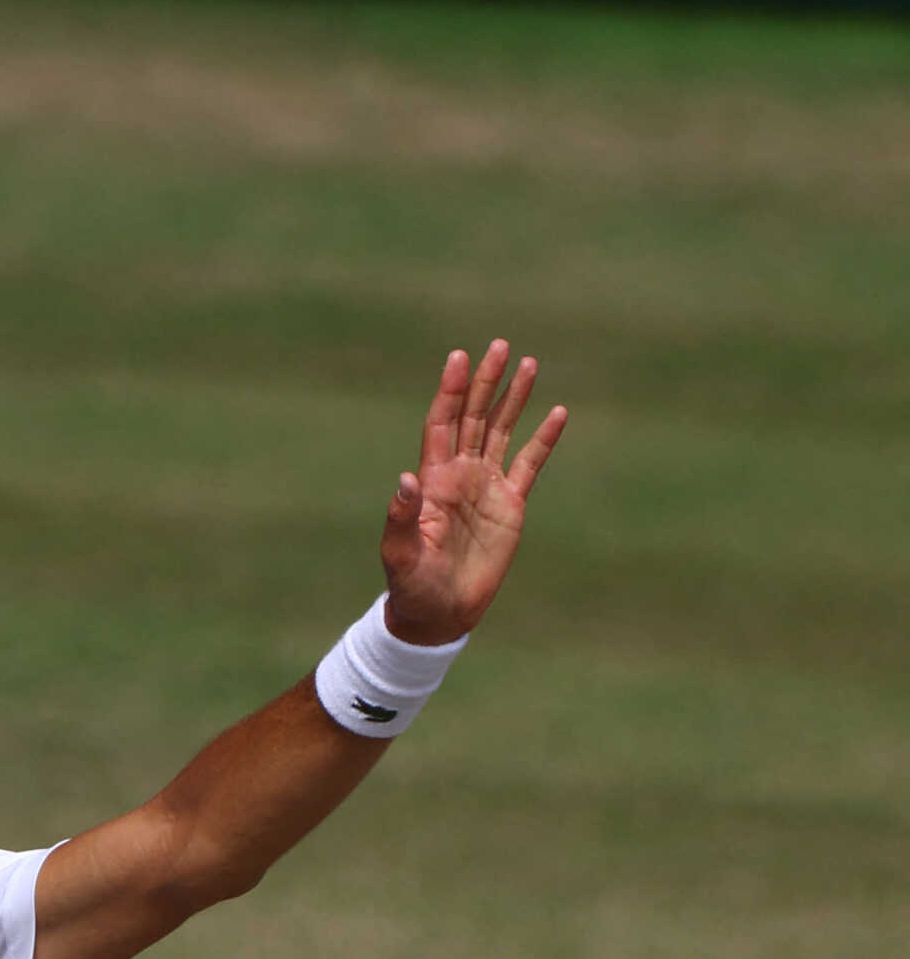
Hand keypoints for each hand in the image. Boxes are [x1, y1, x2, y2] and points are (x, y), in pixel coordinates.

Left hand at [378, 341, 566, 645]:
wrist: (441, 613)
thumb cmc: (413, 585)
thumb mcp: (401, 553)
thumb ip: (402, 516)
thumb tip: (407, 479)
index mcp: (432, 479)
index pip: (442, 423)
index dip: (450, 390)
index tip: (458, 357)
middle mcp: (460, 475)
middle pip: (473, 417)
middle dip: (485, 382)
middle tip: (499, 345)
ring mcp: (486, 487)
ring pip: (502, 431)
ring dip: (514, 399)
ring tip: (529, 363)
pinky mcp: (511, 505)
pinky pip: (530, 464)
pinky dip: (544, 439)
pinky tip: (558, 412)